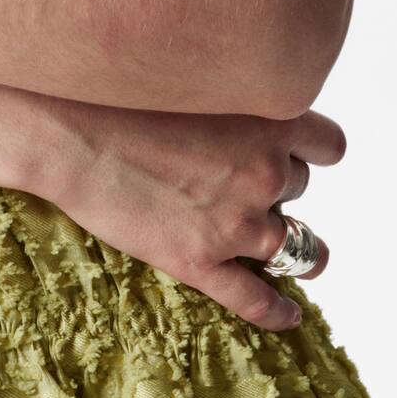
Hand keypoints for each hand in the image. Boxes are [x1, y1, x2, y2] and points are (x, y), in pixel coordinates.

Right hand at [19, 97, 343, 332]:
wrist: (67, 129)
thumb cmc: (119, 92)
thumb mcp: (196, 80)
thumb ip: (232, 99)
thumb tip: (245, 114)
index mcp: (268, 121)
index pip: (328, 144)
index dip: (313, 150)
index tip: (301, 153)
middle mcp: (263, 173)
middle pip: (300, 188)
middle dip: (279, 185)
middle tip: (241, 178)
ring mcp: (235, 223)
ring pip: (295, 246)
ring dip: (300, 251)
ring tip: (305, 258)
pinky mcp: (201, 262)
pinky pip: (256, 300)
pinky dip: (278, 313)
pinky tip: (290, 318)